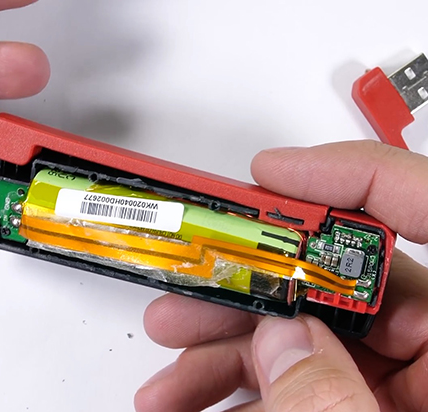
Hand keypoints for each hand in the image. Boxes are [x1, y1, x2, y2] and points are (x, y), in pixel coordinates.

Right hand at [135, 141, 427, 411]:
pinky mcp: (370, 403)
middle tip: (190, 293)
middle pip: (336, 279)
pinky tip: (202, 401)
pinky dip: (249, 386)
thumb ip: (332, 396)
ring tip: (172, 378)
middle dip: (247, 286)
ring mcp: (402, 380)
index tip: (270, 173)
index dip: (347, 173)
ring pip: (306, 334)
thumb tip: (282, 343)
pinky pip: (304, 379)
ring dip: (229, 348)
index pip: (424, 208)